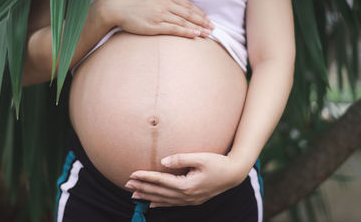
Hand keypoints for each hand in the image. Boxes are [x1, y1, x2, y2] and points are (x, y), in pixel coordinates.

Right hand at [95, 0, 214, 38]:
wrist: (115, 6)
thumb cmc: (130, 2)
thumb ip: (162, 0)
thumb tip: (173, 7)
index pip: (186, 4)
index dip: (198, 12)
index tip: (206, 19)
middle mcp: (164, 3)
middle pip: (188, 13)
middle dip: (202, 20)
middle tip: (212, 27)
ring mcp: (160, 14)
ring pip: (184, 21)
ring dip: (197, 27)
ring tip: (207, 33)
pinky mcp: (154, 25)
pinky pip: (174, 29)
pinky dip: (186, 31)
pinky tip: (195, 35)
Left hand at [124, 152, 248, 207]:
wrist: (234, 174)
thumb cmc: (218, 163)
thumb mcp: (201, 158)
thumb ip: (180, 159)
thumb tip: (162, 162)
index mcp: (188, 185)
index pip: (161, 181)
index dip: (146, 177)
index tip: (132, 174)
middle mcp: (187, 196)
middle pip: (160, 192)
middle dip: (143, 188)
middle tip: (127, 184)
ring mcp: (190, 200)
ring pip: (164, 200)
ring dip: (148, 197)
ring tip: (133, 195)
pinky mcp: (193, 199)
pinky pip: (172, 204)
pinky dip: (160, 204)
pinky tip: (151, 205)